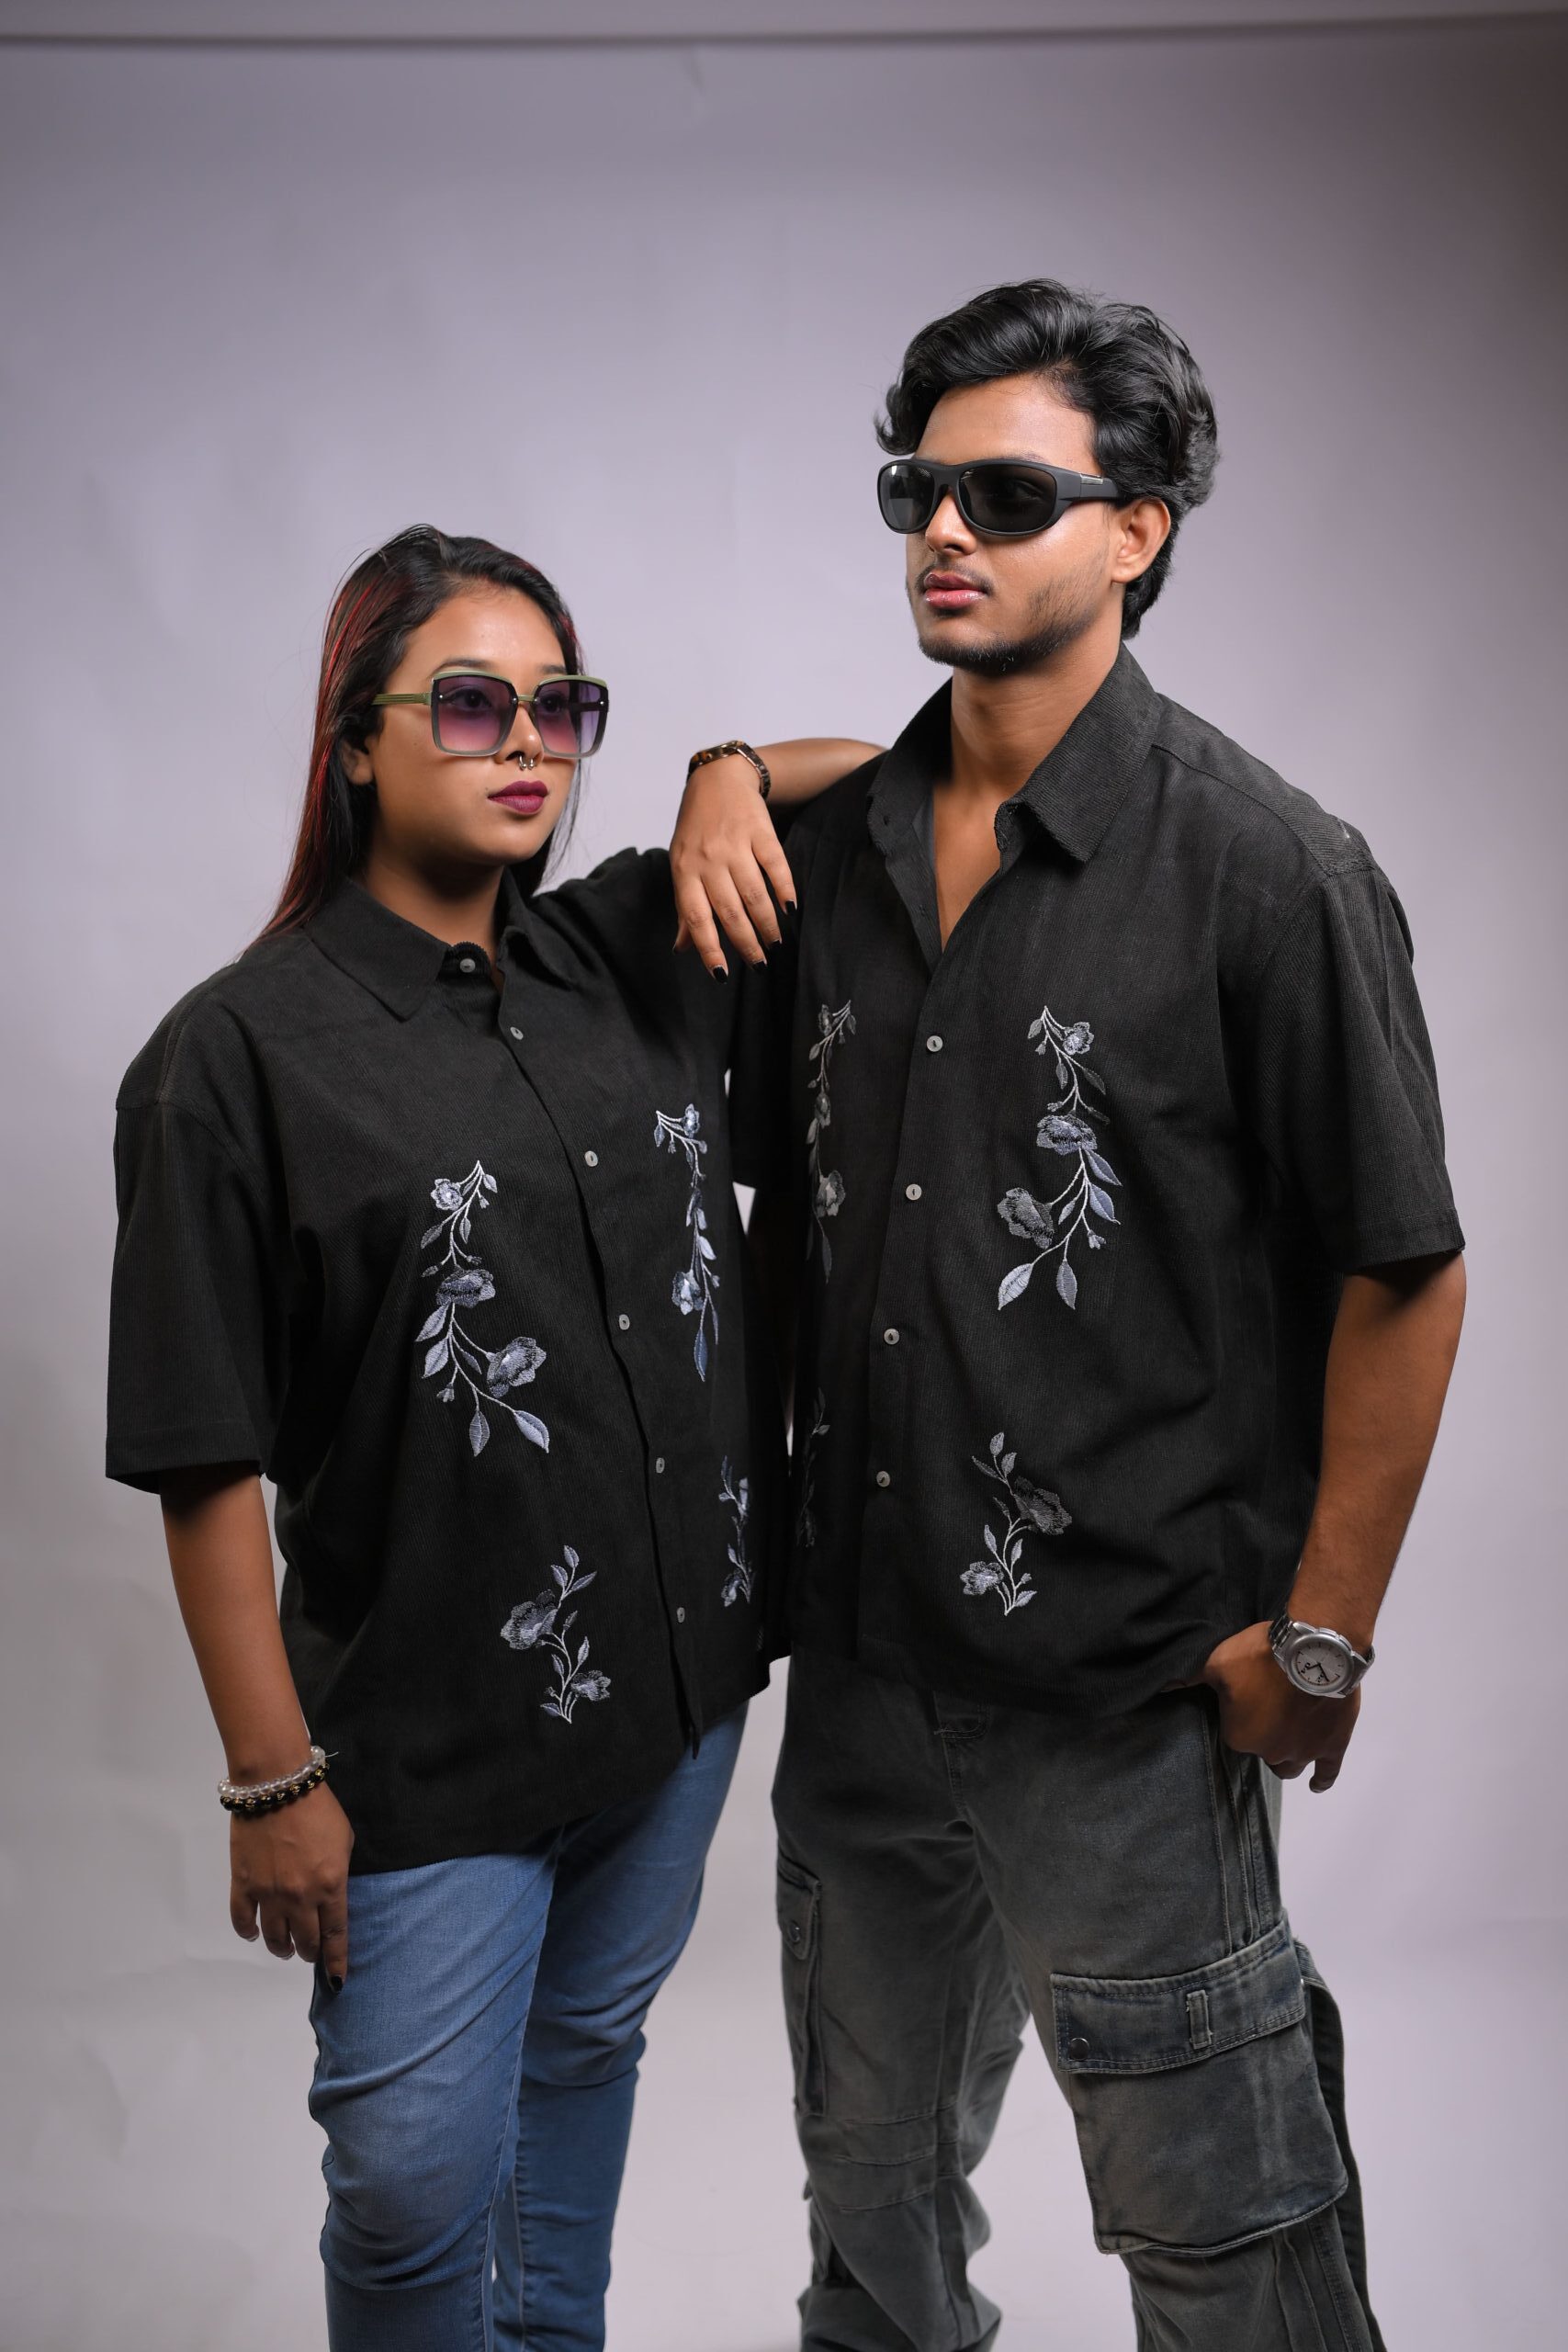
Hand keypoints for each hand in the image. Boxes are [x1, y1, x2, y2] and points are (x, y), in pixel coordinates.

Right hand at [229, 1779, 354, 1982]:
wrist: (277, 1785)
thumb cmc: (318, 1808)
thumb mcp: (344, 1841)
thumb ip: (338, 1874)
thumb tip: (331, 1897)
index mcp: (331, 1886)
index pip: (335, 1935)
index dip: (336, 1960)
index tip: (338, 1977)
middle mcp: (301, 1897)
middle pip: (305, 1941)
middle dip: (309, 1951)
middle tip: (309, 1950)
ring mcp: (269, 1894)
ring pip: (274, 1938)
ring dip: (281, 1947)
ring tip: (284, 1946)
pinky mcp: (243, 1886)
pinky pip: (243, 1922)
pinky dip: (249, 1932)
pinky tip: (254, 1932)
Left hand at [671, 755, 795, 975]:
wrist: (717, 778)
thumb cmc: (696, 829)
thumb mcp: (682, 864)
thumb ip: (684, 906)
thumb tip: (682, 948)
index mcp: (684, 870)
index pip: (695, 917)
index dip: (708, 949)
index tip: (722, 975)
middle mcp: (708, 859)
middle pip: (728, 911)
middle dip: (746, 943)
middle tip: (759, 964)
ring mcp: (735, 844)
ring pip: (753, 893)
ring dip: (767, 923)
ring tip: (776, 943)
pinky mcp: (759, 831)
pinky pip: (775, 865)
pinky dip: (785, 889)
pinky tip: (790, 910)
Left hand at [1201, 1622, 1360, 1791]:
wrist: (1312, 1649)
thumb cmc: (1259, 1656)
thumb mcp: (1217, 1662)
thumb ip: (1191, 1678)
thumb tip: (1162, 1687)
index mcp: (1239, 1737)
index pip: (1235, 1734)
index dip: (1240, 1716)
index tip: (1246, 1699)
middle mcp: (1269, 1752)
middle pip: (1262, 1751)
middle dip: (1262, 1735)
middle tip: (1267, 1711)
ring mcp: (1303, 1752)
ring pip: (1289, 1767)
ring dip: (1284, 1757)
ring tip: (1283, 1745)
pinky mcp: (1332, 1746)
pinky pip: (1327, 1771)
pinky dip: (1322, 1779)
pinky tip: (1316, 1784)